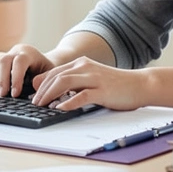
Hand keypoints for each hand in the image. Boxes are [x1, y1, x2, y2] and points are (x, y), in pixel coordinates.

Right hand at [0, 44, 54, 97]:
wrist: (41, 64)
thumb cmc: (45, 71)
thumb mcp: (49, 75)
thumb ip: (43, 81)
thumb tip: (34, 91)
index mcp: (29, 53)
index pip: (20, 61)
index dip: (16, 78)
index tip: (15, 94)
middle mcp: (14, 52)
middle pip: (3, 60)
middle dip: (1, 79)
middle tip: (2, 95)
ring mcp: (3, 56)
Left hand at [28, 58, 149, 110]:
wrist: (140, 85)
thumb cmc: (116, 85)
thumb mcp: (92, 79)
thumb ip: (76, 83)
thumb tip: (56, 94)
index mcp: (82, 63)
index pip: (55, 71)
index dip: (41, 82)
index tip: (32, 93)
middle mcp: (86, 67)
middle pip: (56, 76)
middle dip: (42, 90)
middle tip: (33, 103)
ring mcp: (94, 78)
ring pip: (64, 82)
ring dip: (50, 94)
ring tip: (42, 105)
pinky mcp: (102, 91)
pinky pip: (81, 96)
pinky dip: (68, 102)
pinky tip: (59, 108)